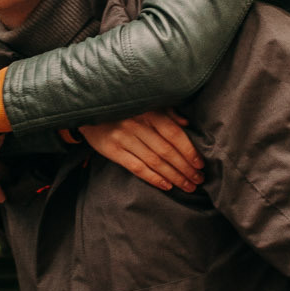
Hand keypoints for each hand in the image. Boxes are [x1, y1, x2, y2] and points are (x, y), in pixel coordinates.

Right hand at [80, 109, 203, 193]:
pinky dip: (153, 178)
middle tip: (198, 179)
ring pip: (154, 162)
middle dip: (185, 168)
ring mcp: (124, 138)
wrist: (88, 111)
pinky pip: (137, 168)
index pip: (174, 134)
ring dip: (174, 176)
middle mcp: (137, 125)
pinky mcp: (113, 151)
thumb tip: (187, 123)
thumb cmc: (124, 109)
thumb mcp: (146, 104)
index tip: (200, 164)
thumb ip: (167, 112)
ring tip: (187, 186)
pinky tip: (166, 186)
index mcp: (149, 111)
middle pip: (167, 151)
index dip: (189, 150)